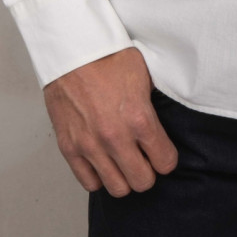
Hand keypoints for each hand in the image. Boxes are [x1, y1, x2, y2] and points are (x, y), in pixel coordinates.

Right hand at [43, 45, 178, 195]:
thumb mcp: (144, 76)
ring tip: (123, 162)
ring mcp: (90, 145)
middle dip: (148, 172)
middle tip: (144, 159)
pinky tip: (103, 162)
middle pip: (142, 182)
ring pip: (117, 188)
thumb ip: (151, 107)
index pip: (165, 162)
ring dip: (124, 177)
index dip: (167, 158)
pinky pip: (88, 182)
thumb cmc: (108, 56)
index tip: (163, 153)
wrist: (73, 48)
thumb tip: (158, 126)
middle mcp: (115, 137)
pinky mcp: (69, 147)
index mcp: (139, 118)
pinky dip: (99, 176)